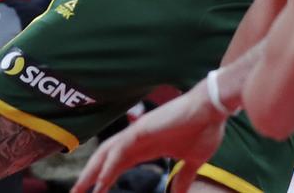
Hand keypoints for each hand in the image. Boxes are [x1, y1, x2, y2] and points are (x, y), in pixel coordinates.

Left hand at [72, 81, 226, 192]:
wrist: (212, 109)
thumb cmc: (204, 130)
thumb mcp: (192, 162)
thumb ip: (182, 178)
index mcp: (147, 146)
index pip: (118, 163)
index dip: (105, 178)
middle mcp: (137, 138)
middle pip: (106, 158)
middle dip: (90, 176)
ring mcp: (138, 132)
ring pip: (107, 152)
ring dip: (92, 172)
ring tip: (80, 189)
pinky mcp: (143, 129)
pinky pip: (120, 150)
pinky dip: (109, 166)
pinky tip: (100, 181)